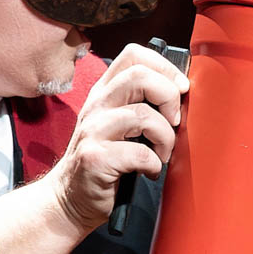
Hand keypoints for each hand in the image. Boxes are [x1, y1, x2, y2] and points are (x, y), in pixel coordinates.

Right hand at [46, 42, 189, 234]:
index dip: (164, 67)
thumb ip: (141, 104)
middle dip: (169, 97)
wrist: (70, 199)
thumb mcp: (119, 125)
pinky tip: (149, 171)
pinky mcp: (95, 158)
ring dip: (166, 138)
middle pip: (140, 76)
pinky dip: (154, 164)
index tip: (180, 89)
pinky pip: (139, 154)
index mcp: (105, 92)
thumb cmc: (105, 161)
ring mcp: (92, 130)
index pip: (134, 55)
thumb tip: (182, 91)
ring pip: (143, 116)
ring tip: (162, 153)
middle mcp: (97, 105)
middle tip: (174, 121)